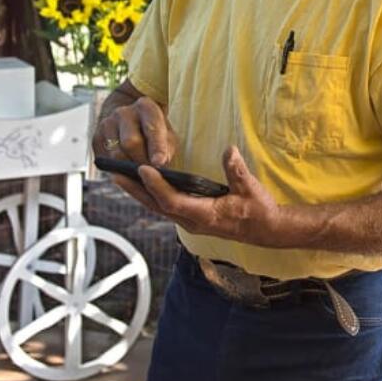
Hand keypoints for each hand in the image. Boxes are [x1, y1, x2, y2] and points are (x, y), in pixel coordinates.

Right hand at [92, 95, 177, 166]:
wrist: (129, 120)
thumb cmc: (153, 131)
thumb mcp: (166, 134)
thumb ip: (166, 148)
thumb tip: (158, 165)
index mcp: (145, 107)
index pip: (152, 128)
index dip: (156, 147)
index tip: (159, 163)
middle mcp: (123, 113)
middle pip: (130, 142)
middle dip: (142, 162)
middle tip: (151, 174)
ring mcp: (107, 124)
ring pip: (117, 154)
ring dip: (129, 168)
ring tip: (140, 173)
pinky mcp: (96, 139)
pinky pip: (106, 161)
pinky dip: (118, 170)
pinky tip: (127, 170)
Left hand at [134, 145, 284, 246]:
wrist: (266, 230)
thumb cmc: (259, 210)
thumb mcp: (251, 189)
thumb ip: (237, 171)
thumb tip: (229, 150)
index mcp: (205, 215)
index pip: (173, 201)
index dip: (156, 186)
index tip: (143, 169)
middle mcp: (193, 222)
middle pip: (156, 206)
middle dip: (135, 190)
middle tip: (115, 173)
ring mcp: (190, 222)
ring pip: (157, 208)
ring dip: (139, 193)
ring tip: (121, 177)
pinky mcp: (192, 218)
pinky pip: (165, 207)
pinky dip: (150, 195)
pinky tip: (142, 184)